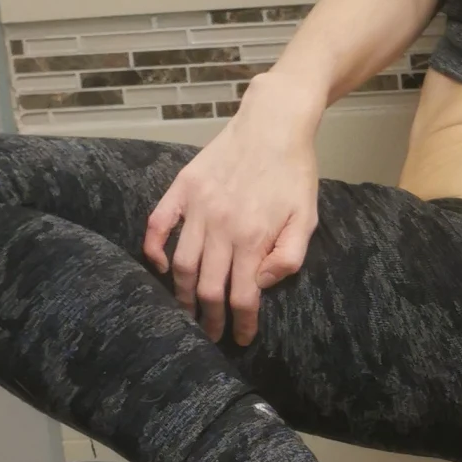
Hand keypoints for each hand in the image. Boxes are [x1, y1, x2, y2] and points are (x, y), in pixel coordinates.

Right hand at [143, 87, 318, 346]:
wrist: (273, 123)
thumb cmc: (294, 172)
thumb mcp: (308, 216)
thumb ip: (289, 255)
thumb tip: (261, 284)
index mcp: (254, 237)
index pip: (242, 296)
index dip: (241, 324)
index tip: (242, 338)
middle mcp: (222, 226)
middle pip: (209, 288)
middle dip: (209, 319)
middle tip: (210, 335)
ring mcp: (198, 207)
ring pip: (182, 265)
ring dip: (183, 294)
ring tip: (187, 311)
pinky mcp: (182, 189)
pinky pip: (157, 225)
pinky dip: (153, 249)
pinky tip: (159, 266)